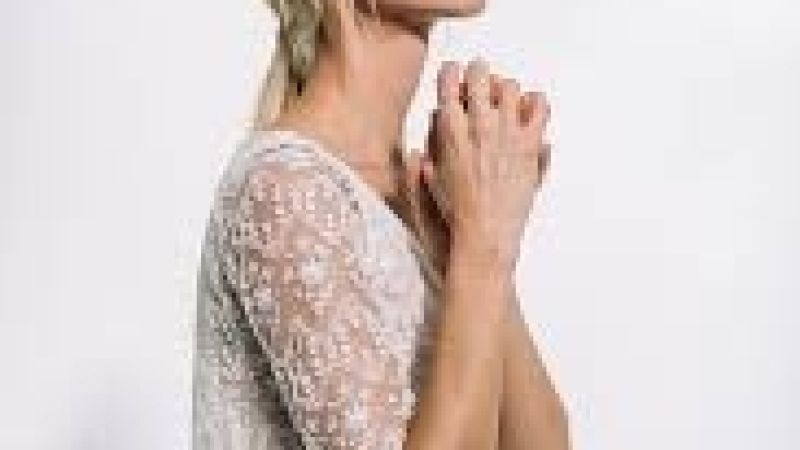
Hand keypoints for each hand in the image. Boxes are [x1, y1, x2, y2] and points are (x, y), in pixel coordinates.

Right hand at [428, 58, 551, 267]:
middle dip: (479, 72)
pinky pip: (539, 106)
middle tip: (480, 81)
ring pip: (511, 86)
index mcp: (450, 131)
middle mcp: (479, 126)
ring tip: (504, 101)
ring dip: (506, 89)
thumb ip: (422, 159)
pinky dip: (535, 104)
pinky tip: (528, 114)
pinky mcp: (530, 146)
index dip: (451, 72)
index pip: (448, 81)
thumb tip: (421, 144)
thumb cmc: (455, 215)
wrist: (485, 235)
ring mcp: (507, 133)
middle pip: (480, 73)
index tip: (455, 74)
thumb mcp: (427, 184)